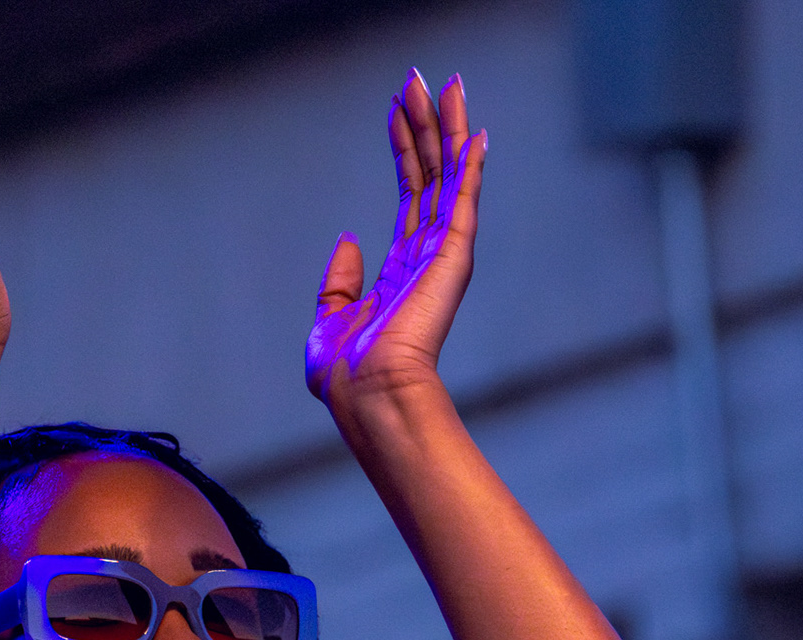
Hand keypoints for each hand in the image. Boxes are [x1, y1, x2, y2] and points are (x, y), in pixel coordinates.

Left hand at [306, 71, 485, 415]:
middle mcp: (427, 258)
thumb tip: (348, 243)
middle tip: (423, 80)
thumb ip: (340, 282)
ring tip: (447, 84)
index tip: (400, 111)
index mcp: (401, 272)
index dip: (405, 152)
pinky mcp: (452, 257)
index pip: (409, 198)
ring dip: (447, 129)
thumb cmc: (348, 375)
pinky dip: (469, 165)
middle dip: (427, 126)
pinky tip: (473, 131)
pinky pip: (463, 200)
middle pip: (431, 177)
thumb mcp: (329, 319)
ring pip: (449, 178)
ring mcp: (443, 256)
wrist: (368, 395)